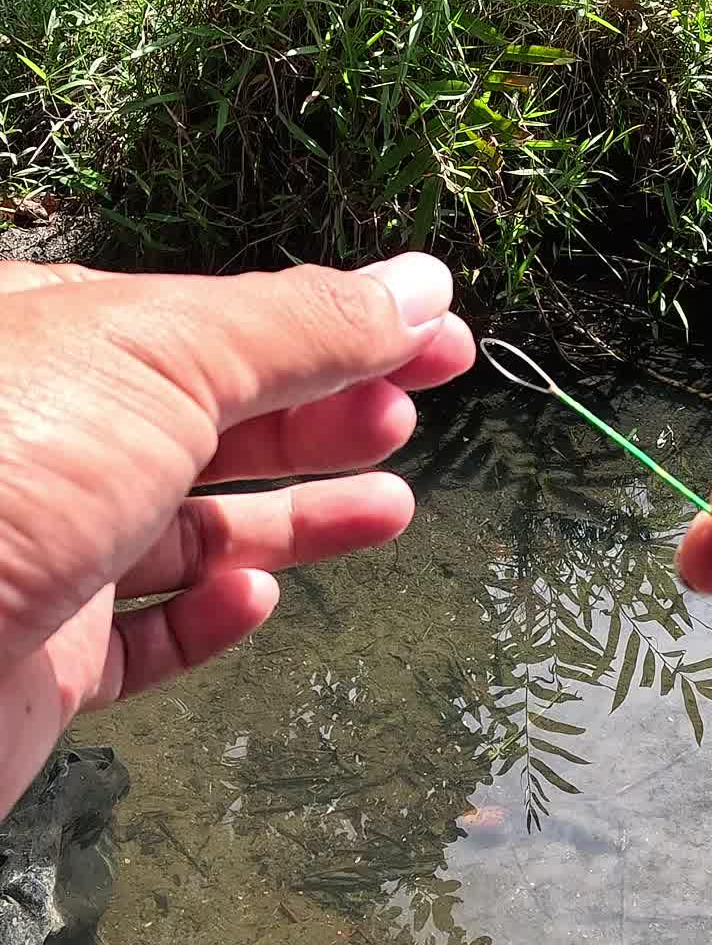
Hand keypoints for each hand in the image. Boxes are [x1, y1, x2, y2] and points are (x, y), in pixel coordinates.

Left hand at [0, 253, 473, 818]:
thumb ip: (298, 326)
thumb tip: (417, 284)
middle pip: (215, 419)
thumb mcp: (162, 357)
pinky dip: (209, 616)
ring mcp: (43, 553)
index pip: (220, 321)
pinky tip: (255, 598)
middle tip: (418, 410)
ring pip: (192, 531)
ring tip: (387, 507)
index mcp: (56, 339)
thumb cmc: (2, 476)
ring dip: (294, 516)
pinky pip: (143, 638)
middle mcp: (46, 439)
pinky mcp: (43, 661)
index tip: (435, 337)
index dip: (336, 325)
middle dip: (326, 414)